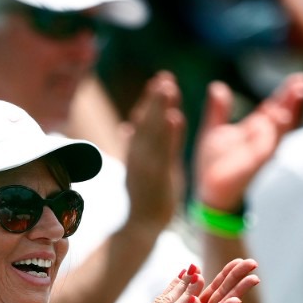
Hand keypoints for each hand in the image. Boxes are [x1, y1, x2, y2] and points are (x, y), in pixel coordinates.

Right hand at [124, 71, 185, 232]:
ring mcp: (148, 165)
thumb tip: (126, 127)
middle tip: (164, 77)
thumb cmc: (144, 197)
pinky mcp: (158, 176)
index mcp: (138, 152)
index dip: (151, 101)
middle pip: (149, 122)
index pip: (145, 122)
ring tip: (168, 87)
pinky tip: (176, 117)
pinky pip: (165, 151)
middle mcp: (141, 155)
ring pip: (155, 132)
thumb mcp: (142, 167)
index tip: (160, 80)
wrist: (140, 226)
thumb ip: (137, 147)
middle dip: (156, 99)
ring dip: (161, 108)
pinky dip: (170, 134)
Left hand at [193, 73, 302, 210]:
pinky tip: (278, 117)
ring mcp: (262, 153)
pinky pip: (268, 147)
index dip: (287, 93)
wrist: (209, 195)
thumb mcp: (214, 132)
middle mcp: (264, 140)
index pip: (276, 107)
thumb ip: (218, 110)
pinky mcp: (254, 165)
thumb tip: (218, 86)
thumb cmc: (214, 167)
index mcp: (256, 130)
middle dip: (295, 99)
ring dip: (291, 111)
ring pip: (281, 129)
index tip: (299, 78)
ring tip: (299, 91)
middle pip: (285, 115)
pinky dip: (274, 133)